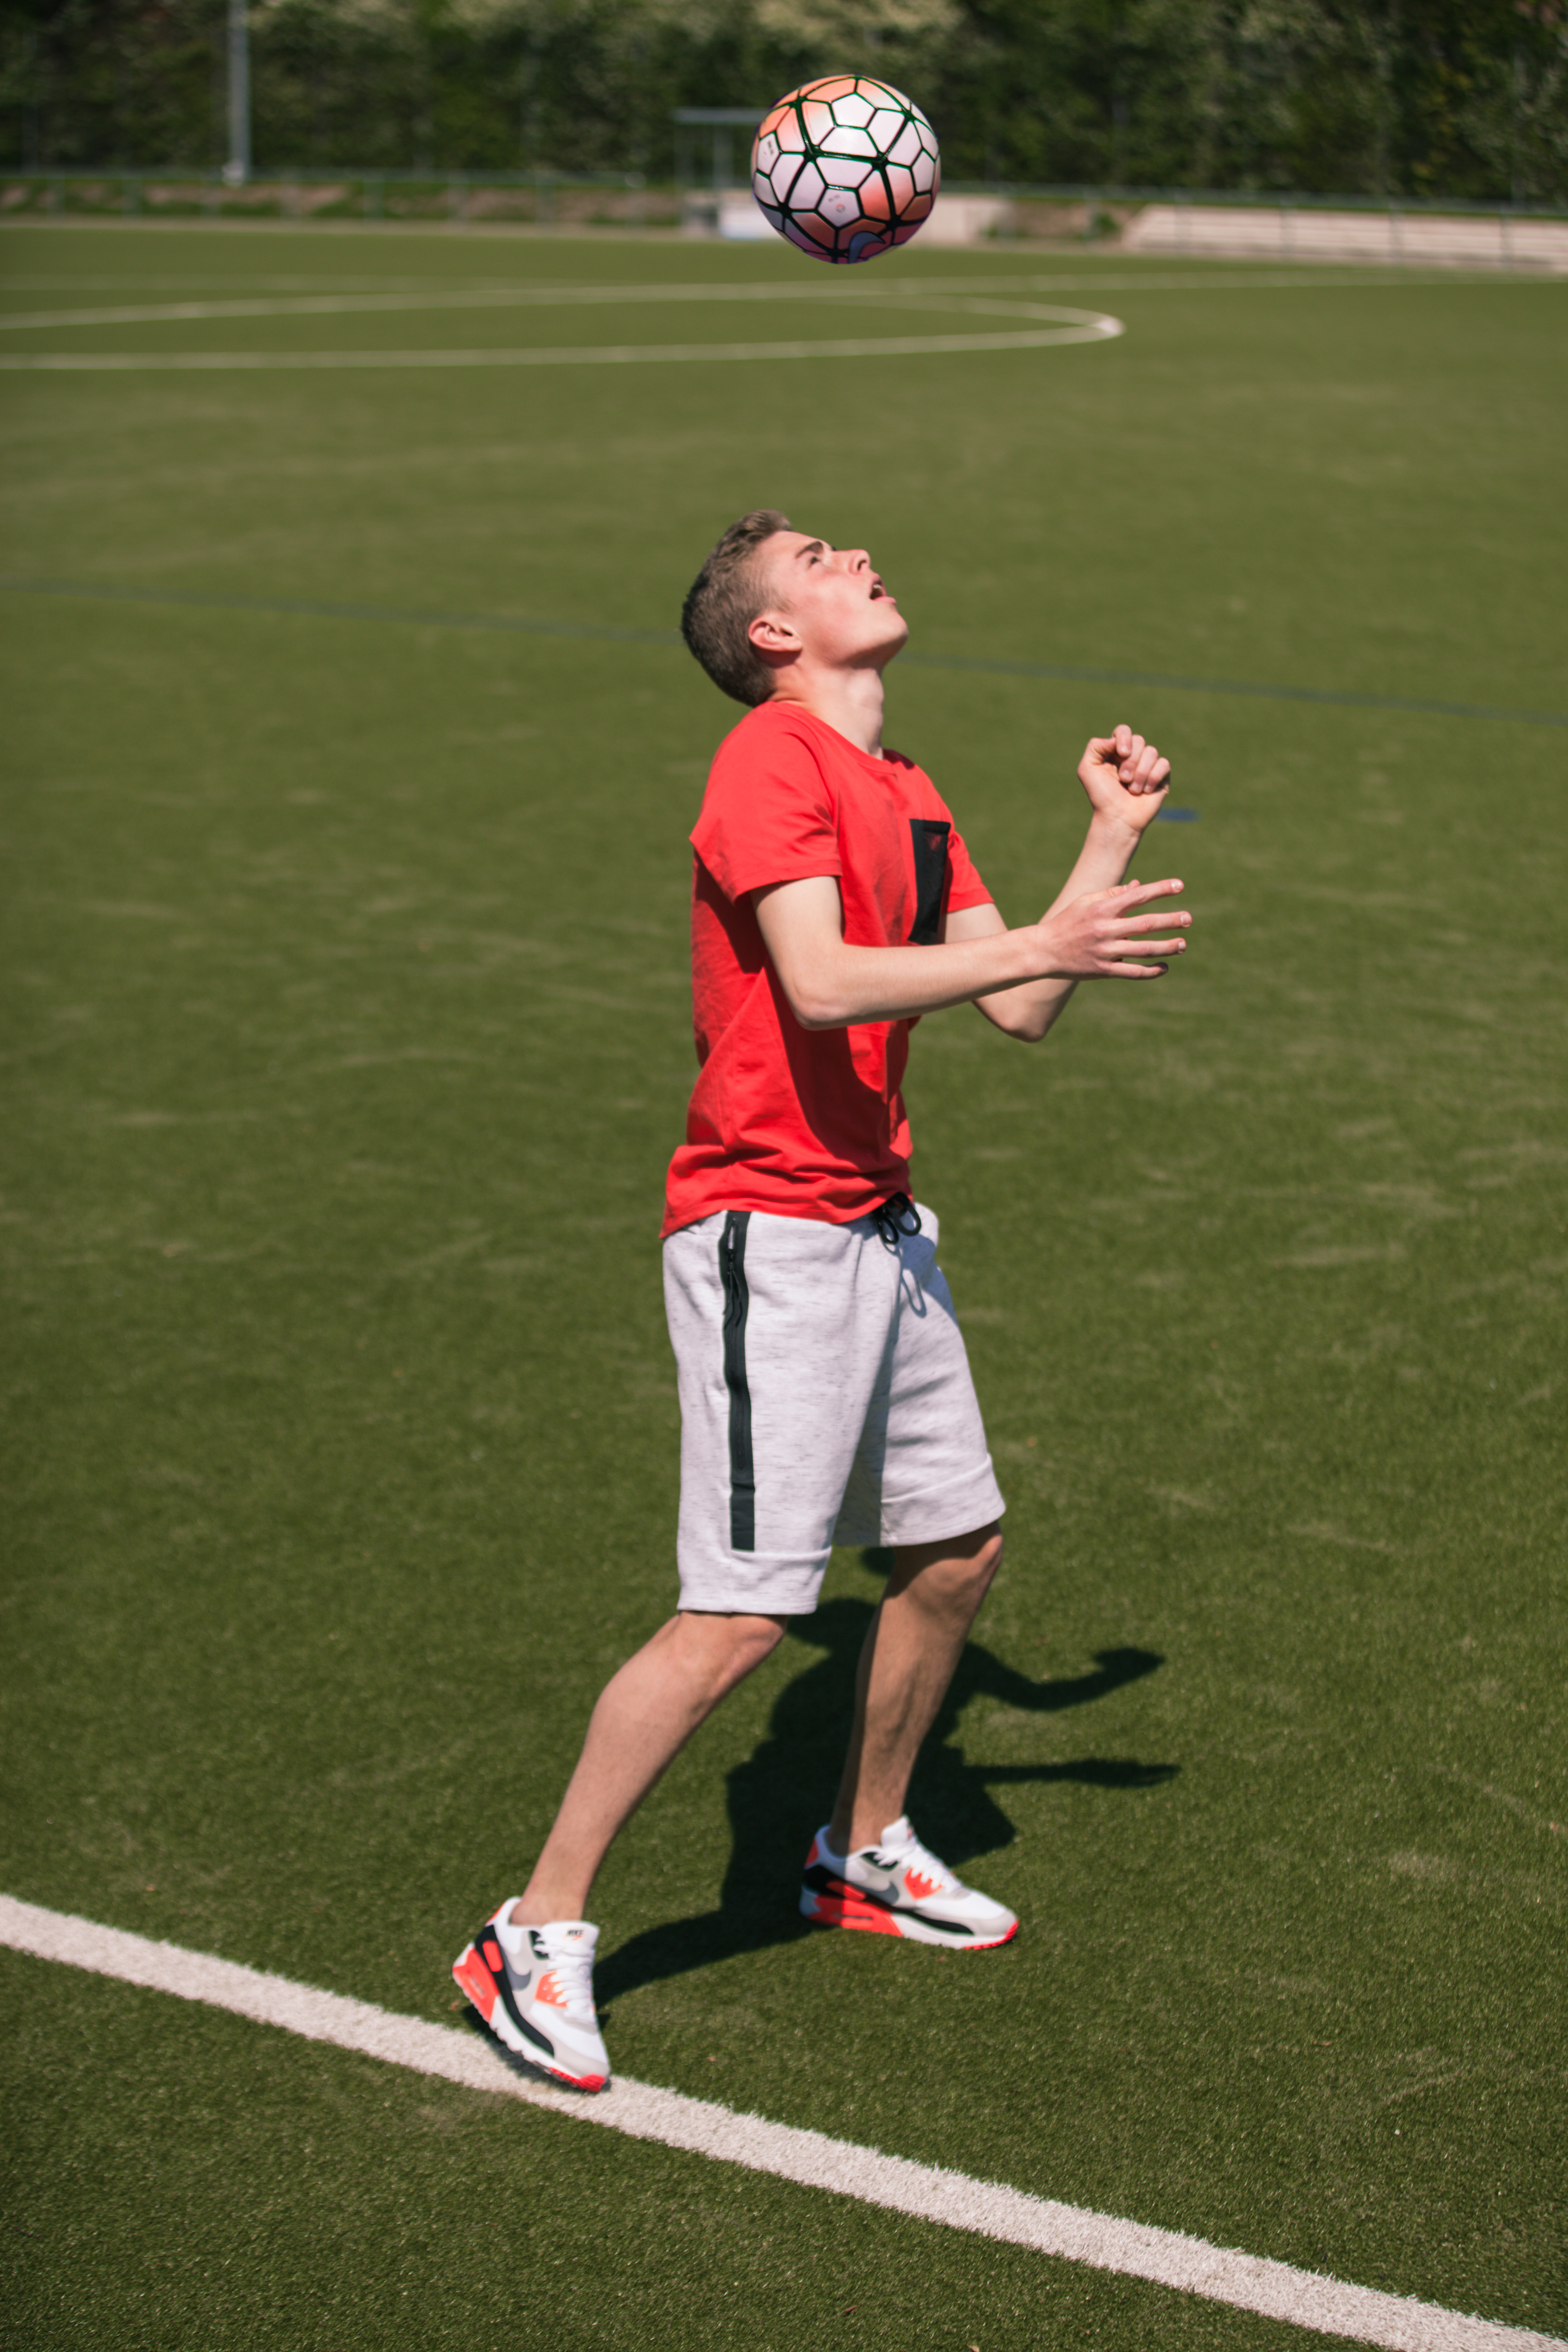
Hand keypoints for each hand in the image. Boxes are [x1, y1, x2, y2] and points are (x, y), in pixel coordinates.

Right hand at [1033, 875, 1190, 979]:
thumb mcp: (1086, 902)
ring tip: (1183, 944)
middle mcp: (1105, 929)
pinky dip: (1151, 971)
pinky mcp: (1103, 970)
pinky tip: (1164, 967)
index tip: (1180, 885)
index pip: (1138, 895)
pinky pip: (1133, 972)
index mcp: (1102, 908)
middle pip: (1146, 924)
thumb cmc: (1067, 922)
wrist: (1044, 951)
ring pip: (1143, 950)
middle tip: (1188, 918)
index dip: (1161, 889)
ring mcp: (1105, 951)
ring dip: (1167, 947)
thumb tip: (1138, 885)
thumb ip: (1112, 894)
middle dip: (1170, 920)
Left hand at [1078, 724, 1171, 832]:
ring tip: (1132, 789)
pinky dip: (1153, 777)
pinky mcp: (1162, 776)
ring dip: (1140, 773)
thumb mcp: (1087, 769)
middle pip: (1139, 740)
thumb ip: (1095, 746)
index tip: (1121, 753)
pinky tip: (1145, 790)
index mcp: (1115, 752)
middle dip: (1130, 761)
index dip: (1124, 738)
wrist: (1117, 818)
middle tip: (1123, 779)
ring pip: (1152, 751)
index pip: (1124, 731)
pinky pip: (1164, 764)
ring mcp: (1148, 766)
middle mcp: (1133, 756)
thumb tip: (1114, 739)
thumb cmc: (1101, 796)